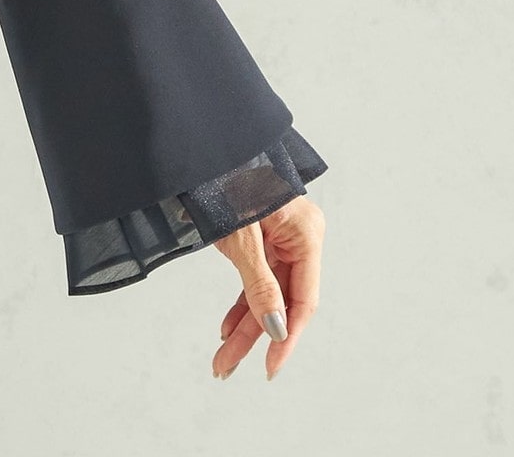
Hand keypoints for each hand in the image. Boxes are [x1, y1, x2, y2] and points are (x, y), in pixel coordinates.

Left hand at [210, 195, 324, 382]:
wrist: (207, 147)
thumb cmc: (226, 177)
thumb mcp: (242, 236)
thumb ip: (259, 283)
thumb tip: (276, 329)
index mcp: (306, 233)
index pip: (303, 300)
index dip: (287, 336)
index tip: (270, 366)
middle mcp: (298, 238)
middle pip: (281, 300)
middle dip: (254, 336)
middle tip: (226, 368)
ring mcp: (279, 238)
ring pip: (266, 293)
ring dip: (244, 325)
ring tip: (222, 359)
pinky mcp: (260, 238)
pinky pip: (255, 278)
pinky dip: (240, 303)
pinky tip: (227, 328)